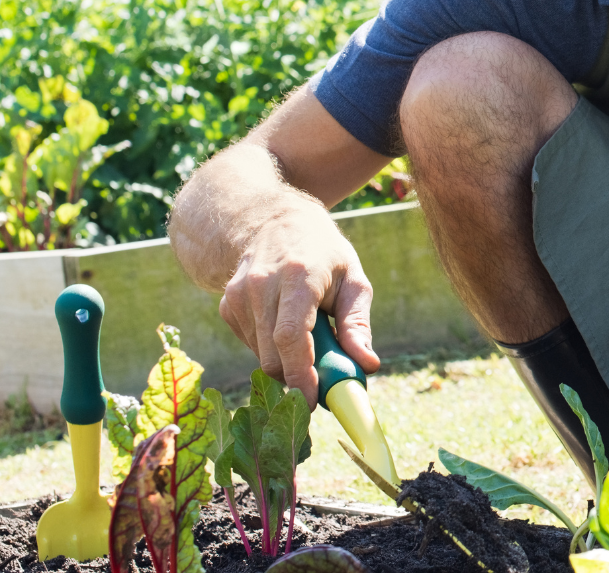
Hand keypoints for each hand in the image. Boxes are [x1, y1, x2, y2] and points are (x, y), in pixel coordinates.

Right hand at [218, 199, 379, 407]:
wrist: (273, 220)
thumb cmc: (322, 252)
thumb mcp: (352, 279)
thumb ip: (358, 324)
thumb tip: (367, 365)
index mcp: (297, 275)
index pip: (290, 336)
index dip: (301, 375)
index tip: (314, 401)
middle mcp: (261, 284)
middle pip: (273, 355)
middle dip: (297, 378)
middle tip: (322, 380)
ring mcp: (238, 295)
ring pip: (260, 356)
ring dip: (286, 362)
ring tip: (308, 337)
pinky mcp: (227, 305)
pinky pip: (250, 345)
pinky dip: (270, 348)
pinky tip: (283, 323)